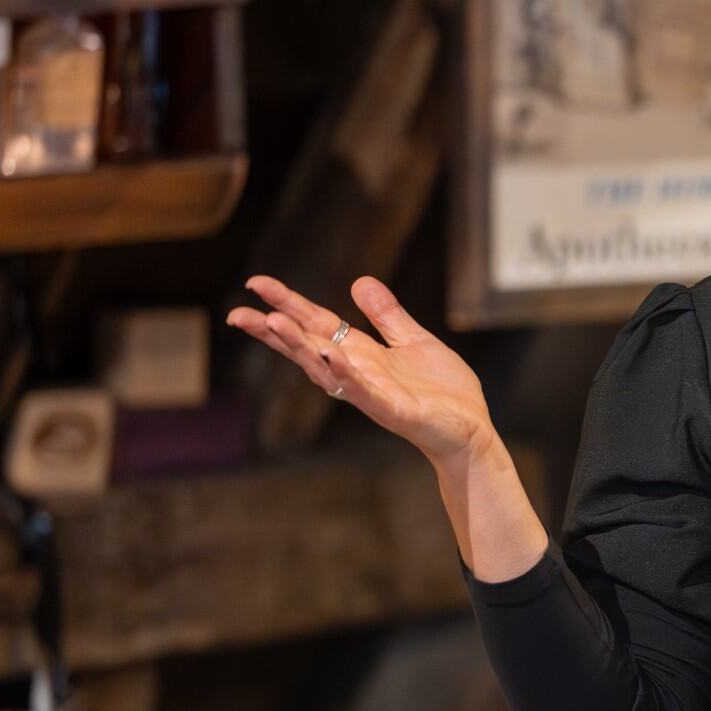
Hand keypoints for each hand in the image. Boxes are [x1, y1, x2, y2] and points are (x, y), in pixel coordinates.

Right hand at [226, 274, 490, 464]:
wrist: (470, 429)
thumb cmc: (443, 391)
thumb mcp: (413, 340)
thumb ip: (386, 315)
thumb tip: (359, 281)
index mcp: (360, 353)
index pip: (315, 324)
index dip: (287, 304)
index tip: (255, 284)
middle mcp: (357, 372)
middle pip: (306, 345)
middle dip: (273, 329)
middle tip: (239, 313)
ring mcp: (370, 392)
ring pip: (325, 367)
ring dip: (299, 345)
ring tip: (273, 323)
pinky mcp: (392, 408)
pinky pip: (362, 389)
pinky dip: (345, 371)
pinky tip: (329, 352)